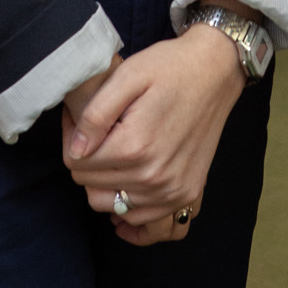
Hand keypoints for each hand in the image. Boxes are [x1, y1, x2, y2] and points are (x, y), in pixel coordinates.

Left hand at [63, 24, 246, 244]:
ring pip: (111, 207)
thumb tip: (76, 151)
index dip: (71, 140)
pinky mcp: (186, 194)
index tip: (79, 121)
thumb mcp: (127, 75)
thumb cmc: (170, 67)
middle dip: (86, 161)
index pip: (76, 164)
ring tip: (113, 150)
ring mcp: (173, 190)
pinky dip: (128, 206)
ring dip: (105, 183)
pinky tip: (127, 181)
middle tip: (95, 133)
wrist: (215, 71)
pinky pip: (142, 220)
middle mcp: (154, 176)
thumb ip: (95, 115)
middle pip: (91, 187)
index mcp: (135, 146)